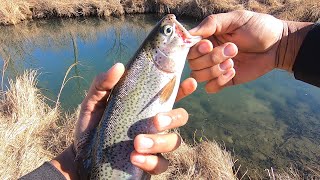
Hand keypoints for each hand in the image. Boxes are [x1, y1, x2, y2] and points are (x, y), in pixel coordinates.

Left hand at [52, 63, 196, 178]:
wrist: (79, 156)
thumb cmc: (89, 127)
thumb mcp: (92, 103)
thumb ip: (102, 85)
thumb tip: (119, 66)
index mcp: (145, 108)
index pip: (170, 95)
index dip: (183, 88)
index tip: (190, 82)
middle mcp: (154, 125)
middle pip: (180, 117)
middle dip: (173, 118)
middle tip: (156, 121)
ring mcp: (154, 146)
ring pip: (174, 141)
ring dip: (159, 142)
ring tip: (137, 143)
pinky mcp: (150, 164)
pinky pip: (161, 164)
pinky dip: (151, 161)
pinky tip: (135, 158)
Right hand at [187, 10, 312, 92]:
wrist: (278, 45)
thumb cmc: (258, 27)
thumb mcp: (236, 19)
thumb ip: (212, 23)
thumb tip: (189, 33)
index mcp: (208, 37)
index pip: (188, 47)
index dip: (196, 49)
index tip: (209, 45)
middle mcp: (208, 54)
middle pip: (193, 63)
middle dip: (211, 58)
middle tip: (232, 49)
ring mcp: (215, 68)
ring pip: (199, 76)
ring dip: (215, 70)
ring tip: (233, 61)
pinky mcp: (224, 81)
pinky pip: (210, 87)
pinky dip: (219, 81)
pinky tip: (234, 71)